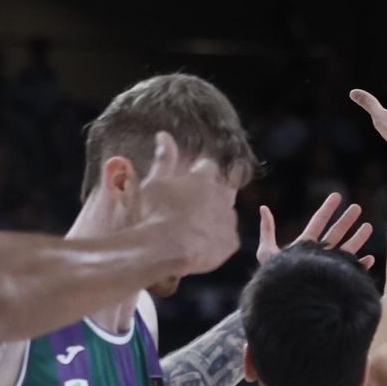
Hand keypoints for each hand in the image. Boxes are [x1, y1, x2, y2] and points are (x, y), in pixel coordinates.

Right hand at [142, 131, 240, 275]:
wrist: (165, 250)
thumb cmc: (156, 213)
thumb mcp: (155, 183)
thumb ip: (164, 159)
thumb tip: (164, 135)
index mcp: (203, 178)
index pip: (207, 166)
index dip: (198, 172)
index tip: (189, 181)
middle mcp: (221, 195)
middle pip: (224, 187)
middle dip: (212, 192)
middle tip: (195, 204)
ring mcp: (228, 219)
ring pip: (227, 212)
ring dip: (216, 215)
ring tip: (196, 226)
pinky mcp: (231, 241)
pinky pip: (228, 237)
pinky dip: (218, 238)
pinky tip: (203, 243)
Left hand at [257, 192, 374, 269]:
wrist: (287, 302)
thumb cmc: (274, 279)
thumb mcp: (267, 252)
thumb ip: (267, 230)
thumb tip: (263, 208)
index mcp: (304, 246)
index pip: (318, 222)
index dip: (327, 208)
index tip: (337, 196)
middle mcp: (318, 254)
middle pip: (335, 232)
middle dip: (346, 220)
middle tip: (357, 207)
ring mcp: (328, 266)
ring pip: (347, 249)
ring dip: (358, 238)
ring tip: (368, 226)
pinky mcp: (336, 280)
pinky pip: (352, 271)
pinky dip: (361, 265)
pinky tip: (369, 258)